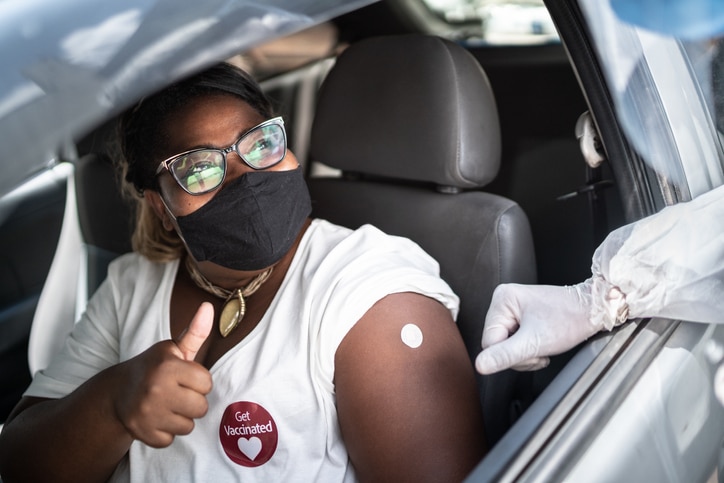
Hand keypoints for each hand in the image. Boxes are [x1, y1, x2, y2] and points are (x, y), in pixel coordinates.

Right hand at [114, 302, 213, 446]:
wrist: (117, 391)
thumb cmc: (154, 368)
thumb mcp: (173, 349)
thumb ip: (195, 332)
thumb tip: (209, 307)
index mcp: (167, 366)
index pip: (206, 382)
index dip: (198, 381)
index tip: (183, 376)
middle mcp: (156, 389)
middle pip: (201, 407)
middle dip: (192, 401)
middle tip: (175, 392)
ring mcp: (147, 413)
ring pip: (188, 426)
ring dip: (181, 418)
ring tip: (166, 405)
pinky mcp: (141, 433)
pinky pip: (171, 439)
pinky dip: (165, 432)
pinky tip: (155, 418)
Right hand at [475, 283, 600, 373]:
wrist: (593, 310)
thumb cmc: (569, 319)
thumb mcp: (535, 342)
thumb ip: (505, 355)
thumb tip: (480, 365)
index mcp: (502, 300)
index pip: (489, 342)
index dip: (509, 354)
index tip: (532, 350)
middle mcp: (503, 300)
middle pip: (496, 343)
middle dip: (518, 353)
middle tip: (539, 348)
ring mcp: (512, 307)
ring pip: (505, 344)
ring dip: (524, 352)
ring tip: (542, 345)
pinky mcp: (520, 314)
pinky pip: (514, 339)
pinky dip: (527, 347)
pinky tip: (540, 341)